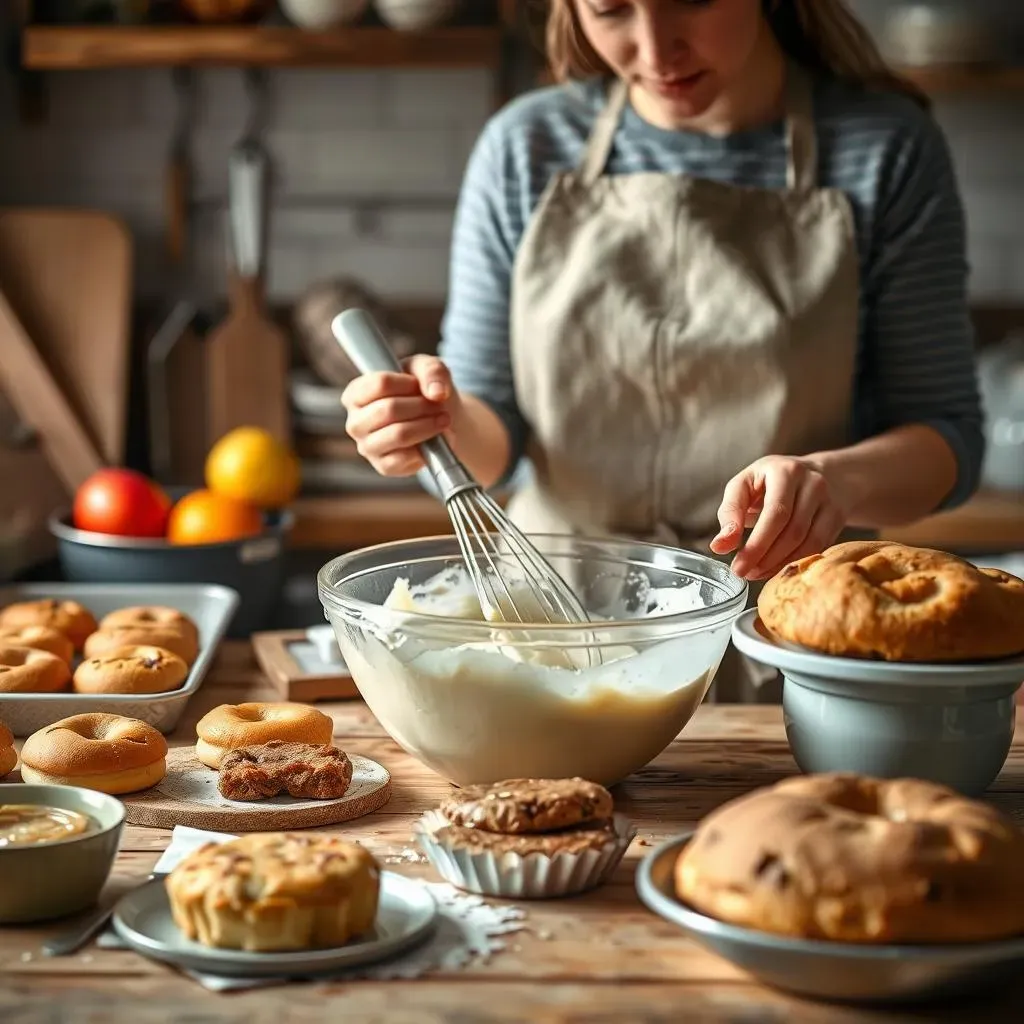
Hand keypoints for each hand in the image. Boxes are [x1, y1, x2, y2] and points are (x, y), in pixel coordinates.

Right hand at [341, 355, 459, 476]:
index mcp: (355, 394)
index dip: (408, 383)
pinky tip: (436, 439)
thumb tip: (437, 393)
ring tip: (443, 419)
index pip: (380, 383)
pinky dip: (427, 447)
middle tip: (438, 405)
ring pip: (398, 434)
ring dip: (428, 426)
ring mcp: (367, 447)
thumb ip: (432, 371)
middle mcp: (355, 422)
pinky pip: (405, 458)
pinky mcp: (383, 466)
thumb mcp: (426, 369)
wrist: (437, 420)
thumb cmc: (423, 392)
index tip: (420, 385)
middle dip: (421, 406)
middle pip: (389, 409)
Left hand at [709, 455, 849, 580]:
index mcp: (785, 470)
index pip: (774, 512)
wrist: (820, 474)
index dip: (755, 542)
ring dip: (778, 563)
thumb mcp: (745, 486)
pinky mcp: (838, 517)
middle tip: (742, 572)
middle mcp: (812, 482)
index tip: (735, 563)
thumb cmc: (771, 482)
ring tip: (755, 573)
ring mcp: (829, 500)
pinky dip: (794, 562)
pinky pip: (818, 547)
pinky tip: (775, 568)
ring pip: (806, 541)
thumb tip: (719, 546)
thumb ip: (730, 513)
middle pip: (791, 530)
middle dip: (764, 556)